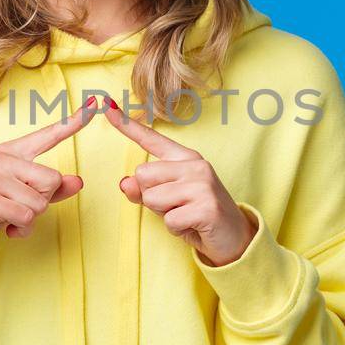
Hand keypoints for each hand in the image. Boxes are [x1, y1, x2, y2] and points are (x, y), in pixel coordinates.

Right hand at [0, 96, 100, 248]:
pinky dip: (22, 228)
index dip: (72, 122)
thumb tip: (78, 181)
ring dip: (31, 218)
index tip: (94, 104)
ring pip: (41, 202)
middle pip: (52, 179)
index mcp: (11, 151)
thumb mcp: (20, 193)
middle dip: (43, 200)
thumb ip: (51, 188)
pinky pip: (27, 217)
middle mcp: (2, 158)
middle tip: (19, 205)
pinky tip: (8, 227)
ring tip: (12, 217)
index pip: (47, 135)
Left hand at [99, 98, 258, 266]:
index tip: (108, 106)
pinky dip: (176, 229)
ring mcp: (202, 184)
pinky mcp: (206, 207)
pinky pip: (169, 220)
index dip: (128, 125)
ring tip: (185, 215)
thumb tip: (124, 183)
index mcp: (185, 158)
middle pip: (142, 174)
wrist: (235, 238)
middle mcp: (195, 165)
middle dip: (150, 198)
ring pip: (151, 198)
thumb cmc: (197, 216)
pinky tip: (193, 226)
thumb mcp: (167, 201)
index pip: (152, 139)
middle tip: (176, 207)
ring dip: (163, 214)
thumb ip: (144, 190)